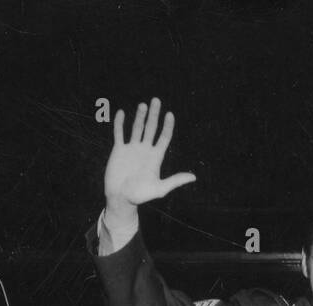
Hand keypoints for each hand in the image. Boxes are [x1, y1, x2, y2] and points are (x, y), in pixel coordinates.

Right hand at [104, 98, 196, 219]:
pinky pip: (119, 133)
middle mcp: (145, 150)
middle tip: (156, 100)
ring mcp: (132, 149)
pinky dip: (120, 123)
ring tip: (143, 105)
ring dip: (140, 117)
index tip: (170, 114)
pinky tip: (122, 113)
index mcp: (155, 157)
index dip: (167, 126)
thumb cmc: (140, 196)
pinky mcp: (119, 150)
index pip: (164, 137)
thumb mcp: (160, 189)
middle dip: (154, 115)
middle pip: (151, 128)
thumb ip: (175, 181)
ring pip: (137, 128)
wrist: (120, 199)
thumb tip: (193, 177)